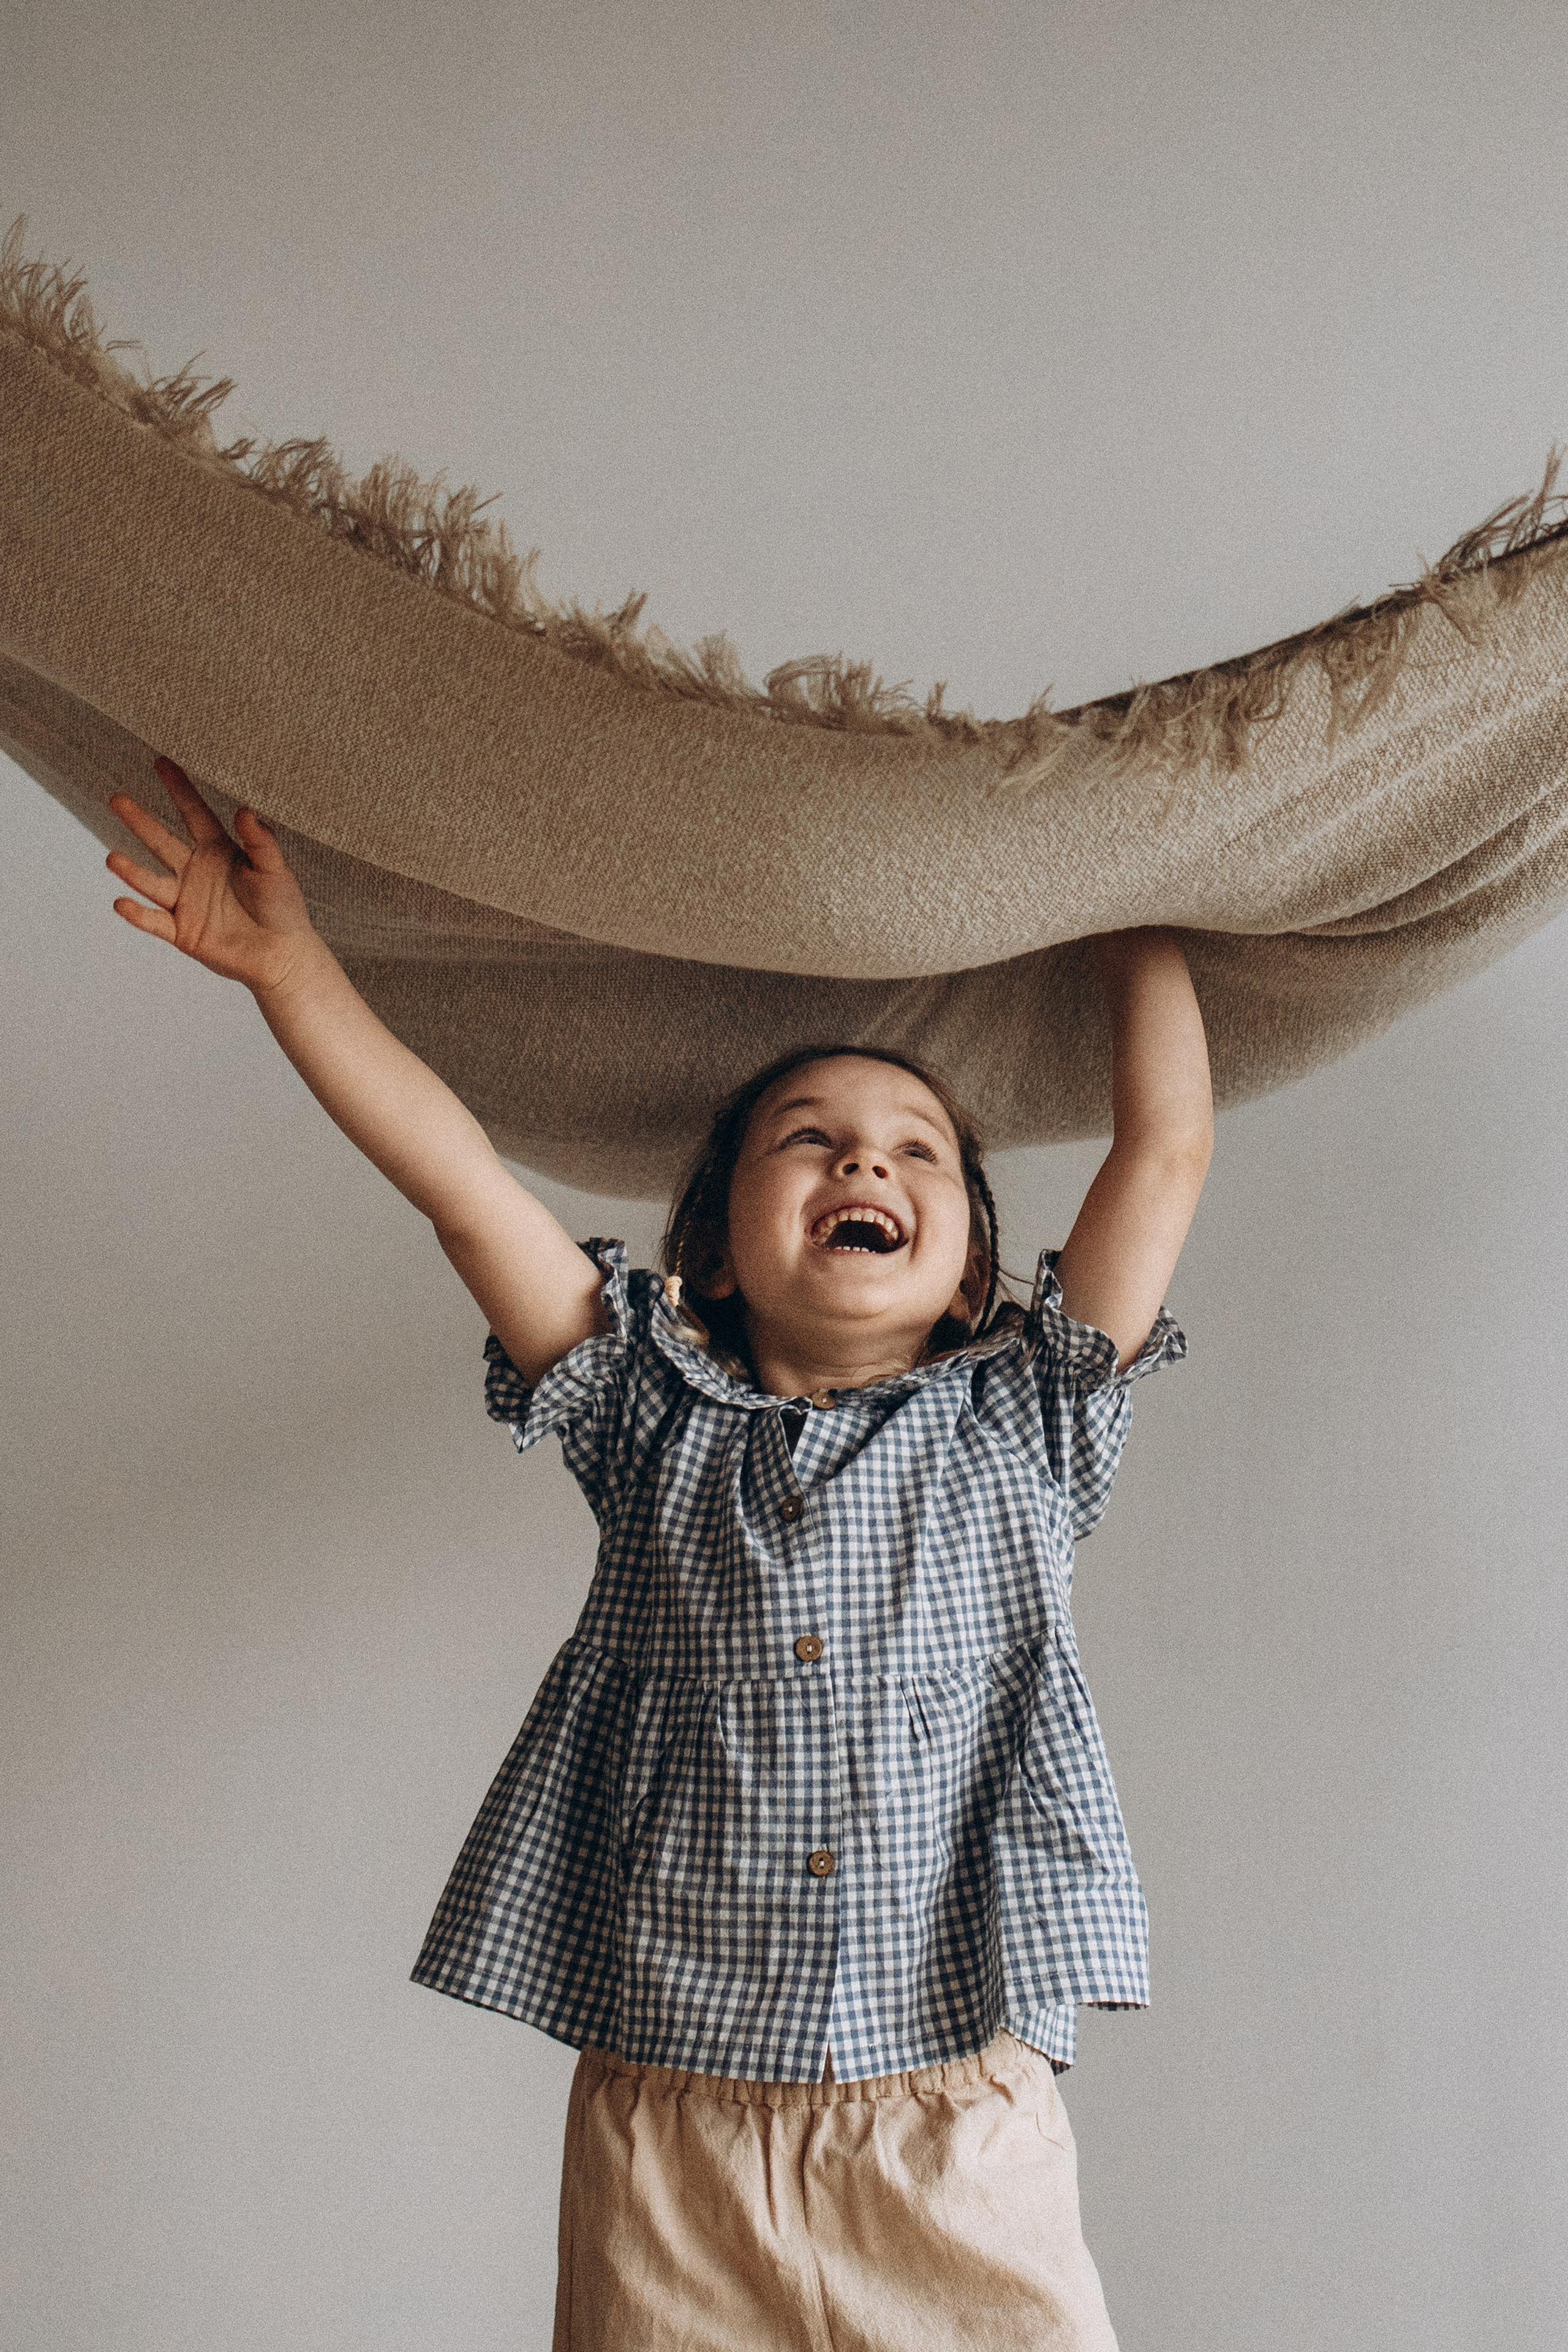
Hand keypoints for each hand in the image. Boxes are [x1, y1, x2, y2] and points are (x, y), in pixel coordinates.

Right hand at [107, 758, 318, 993]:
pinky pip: (154, 922)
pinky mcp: (182, 932)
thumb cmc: (283, 908)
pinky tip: (122, 903)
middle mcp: (195, 872)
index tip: (162, 762)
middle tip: (116, 798)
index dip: (179, 789)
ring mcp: (185, 902)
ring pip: (151, 882)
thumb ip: (261, 842)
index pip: (194, 814)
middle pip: (161, 841)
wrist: (282, 955)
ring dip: (131, 872)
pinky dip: (138, 915)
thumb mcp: (275, 870)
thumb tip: (246, 810)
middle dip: (139, 821)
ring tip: (112, 858)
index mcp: (218, 851)